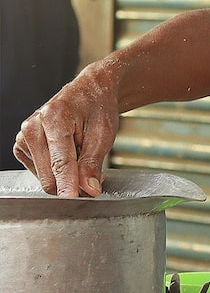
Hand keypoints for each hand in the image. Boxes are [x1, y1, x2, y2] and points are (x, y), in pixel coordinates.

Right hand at [13, 60, 120, 197]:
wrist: (88, 92)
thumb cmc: (97, 108)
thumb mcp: (104, 133)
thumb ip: (93, 163)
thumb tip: (88, 189)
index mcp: (55, 116)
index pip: (61, 160)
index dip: (67, 183)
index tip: (71, 200)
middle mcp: (33, 126)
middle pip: (49, 174)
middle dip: (73, 182)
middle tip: (94, 175)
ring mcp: (24, 136)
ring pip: (44, 177)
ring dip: (66, 175)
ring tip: (80, 154)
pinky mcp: (22, 146)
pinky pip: (39, 172)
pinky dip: (56, 171)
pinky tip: (67, 155)